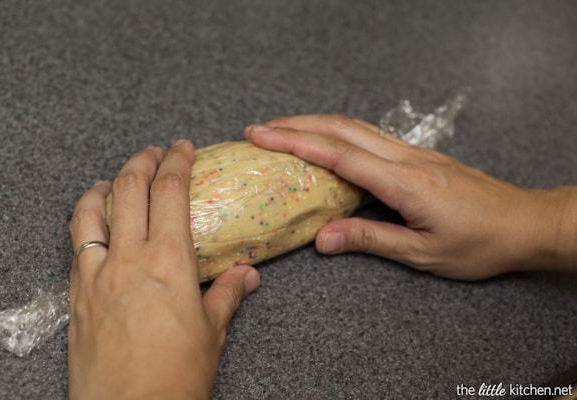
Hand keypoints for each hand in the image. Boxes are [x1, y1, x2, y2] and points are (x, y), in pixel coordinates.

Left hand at [68, 140, 259, 399]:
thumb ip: (226, 295)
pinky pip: (75, 247)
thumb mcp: (211, 333)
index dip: (176, 163)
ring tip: (113, 179)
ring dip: (103, 186)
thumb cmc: (175, 378)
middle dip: (142, 162)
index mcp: (168, 262)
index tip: (182, 148)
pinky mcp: (76, 297)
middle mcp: (128, 259)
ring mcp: (96, 276)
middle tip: (154, 153)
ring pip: (90, 212)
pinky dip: (84, 224)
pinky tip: (93, 226)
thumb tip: (245, 275)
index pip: (170, 192)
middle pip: (129, 190)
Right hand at [245, 115, 575, 279]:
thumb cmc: (480, 243)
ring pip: (355, 127)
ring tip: (283, 131)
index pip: (338, 154)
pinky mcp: (418, 156)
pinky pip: (370, 137)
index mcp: (404, 182)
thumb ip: (370, 240)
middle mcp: (405, 158)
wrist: (525, 222)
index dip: (295, 142)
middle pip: (341, 129)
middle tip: (260, 129)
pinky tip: (326, 143)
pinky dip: (339, 134)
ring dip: (316, 124)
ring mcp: (413, 152)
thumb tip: (322, 238)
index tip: (262, 136)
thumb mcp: (423, 253)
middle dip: (296, 125)